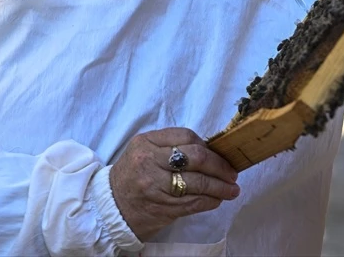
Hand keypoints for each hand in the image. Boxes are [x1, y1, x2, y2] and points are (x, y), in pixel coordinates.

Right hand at [108, 127, 239, 241]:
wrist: (112, 206)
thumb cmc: (132, 175)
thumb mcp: (142, 151)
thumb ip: (169, 146)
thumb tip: (208, 150)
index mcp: (146, 143)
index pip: (185, 136)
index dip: (207, 145)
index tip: (218, 154)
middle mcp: (150, 161)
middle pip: (196, 158)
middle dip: (219, 165)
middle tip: (232, 173)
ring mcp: (157, 185)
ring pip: (199, 182)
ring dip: (220, 187)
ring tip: (232, 189)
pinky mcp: (164, 207)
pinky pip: (195, 202)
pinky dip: (211, 201)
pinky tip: (218, 200)